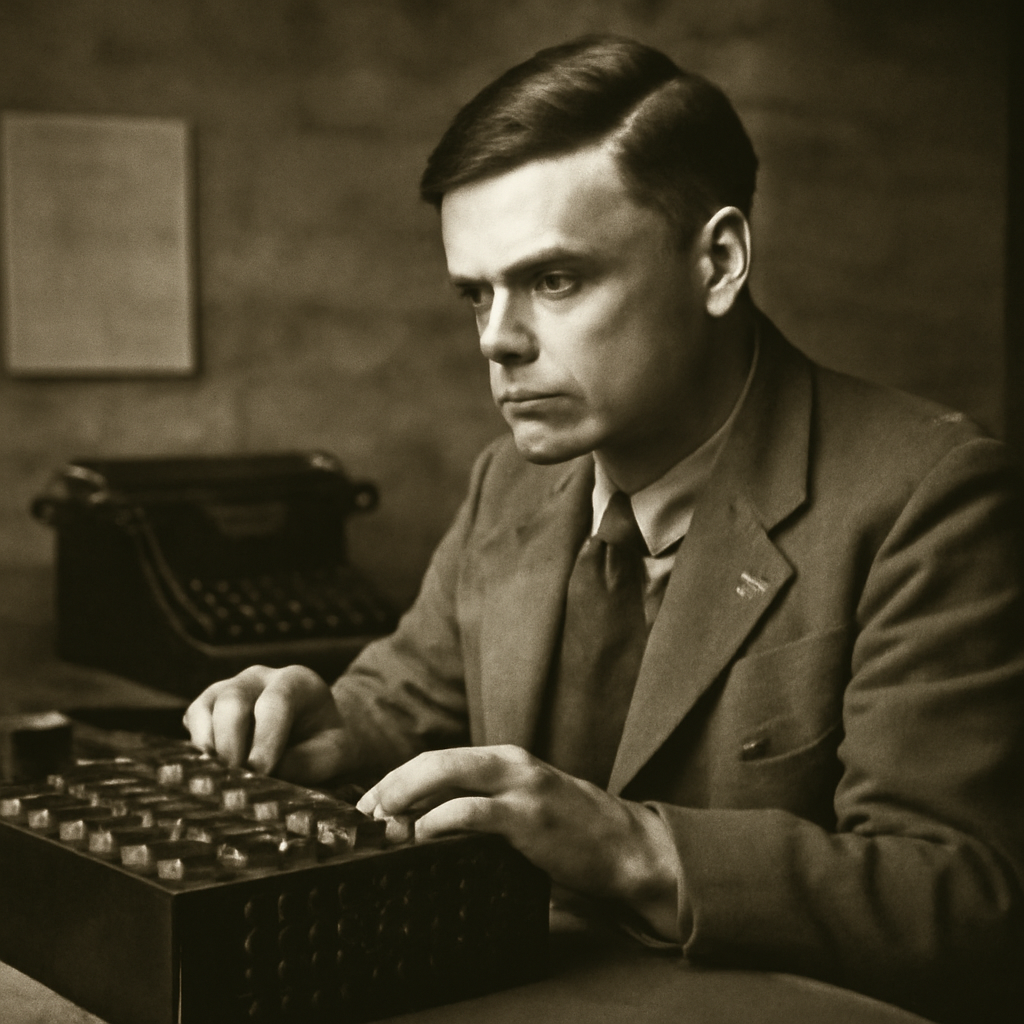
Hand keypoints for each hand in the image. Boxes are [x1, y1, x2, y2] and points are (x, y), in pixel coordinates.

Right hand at [182, 664, 349, 782]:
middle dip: (232, 742)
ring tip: (219, 777)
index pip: (275, 702)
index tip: (261, 771)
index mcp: (297, 681)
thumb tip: (260, 774)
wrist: (314, 738)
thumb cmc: (324, 744)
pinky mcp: (209, 704)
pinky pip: (193, 715)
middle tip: (236, 779)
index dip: (265, 738)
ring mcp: (230, 687)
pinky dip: (196, 742)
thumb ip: (303, 762)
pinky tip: (208, 768)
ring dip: (209, 744)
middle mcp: (260, 677)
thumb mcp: (332, 753)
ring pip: (207, 705)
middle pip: (233, 699)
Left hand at [356, 744, 682, 940]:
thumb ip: (480, 810)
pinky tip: (422, 834)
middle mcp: (508, 762)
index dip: (396, 781)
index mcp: (502, 761)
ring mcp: (519, 785)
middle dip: (391, 787)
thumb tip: (423, 828)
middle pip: (433, 761)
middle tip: (365, 818)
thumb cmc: (567, 833)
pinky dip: (440, 819)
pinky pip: (473, 811)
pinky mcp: (529, 815)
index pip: (435, 760)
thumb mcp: (519, 810)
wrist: (623, 846)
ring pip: (447, 774)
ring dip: (406, 798)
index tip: (370, 808)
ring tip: (385, 825)